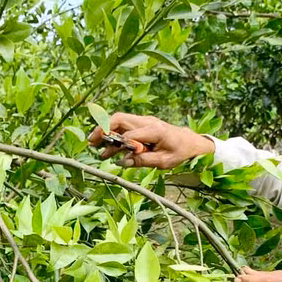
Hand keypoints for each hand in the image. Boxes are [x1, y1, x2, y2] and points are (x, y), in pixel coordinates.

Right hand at [87, 112, 214, 168]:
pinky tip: (107, 149)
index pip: (131, 135)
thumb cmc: (179, 151)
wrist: (189, 141)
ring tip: (94, 146)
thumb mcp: (164, 161)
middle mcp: (147, 121)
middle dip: (103, 129)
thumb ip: (143, 161)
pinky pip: (124, 127)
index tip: (112, 156)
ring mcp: (143, 121)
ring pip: (119, 121)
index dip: (120, 145)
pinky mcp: (141, 124)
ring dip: (105, 132)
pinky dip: (113, 135)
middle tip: (91, 142)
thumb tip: (122, 162)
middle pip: (119, 119)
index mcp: (155, 130)